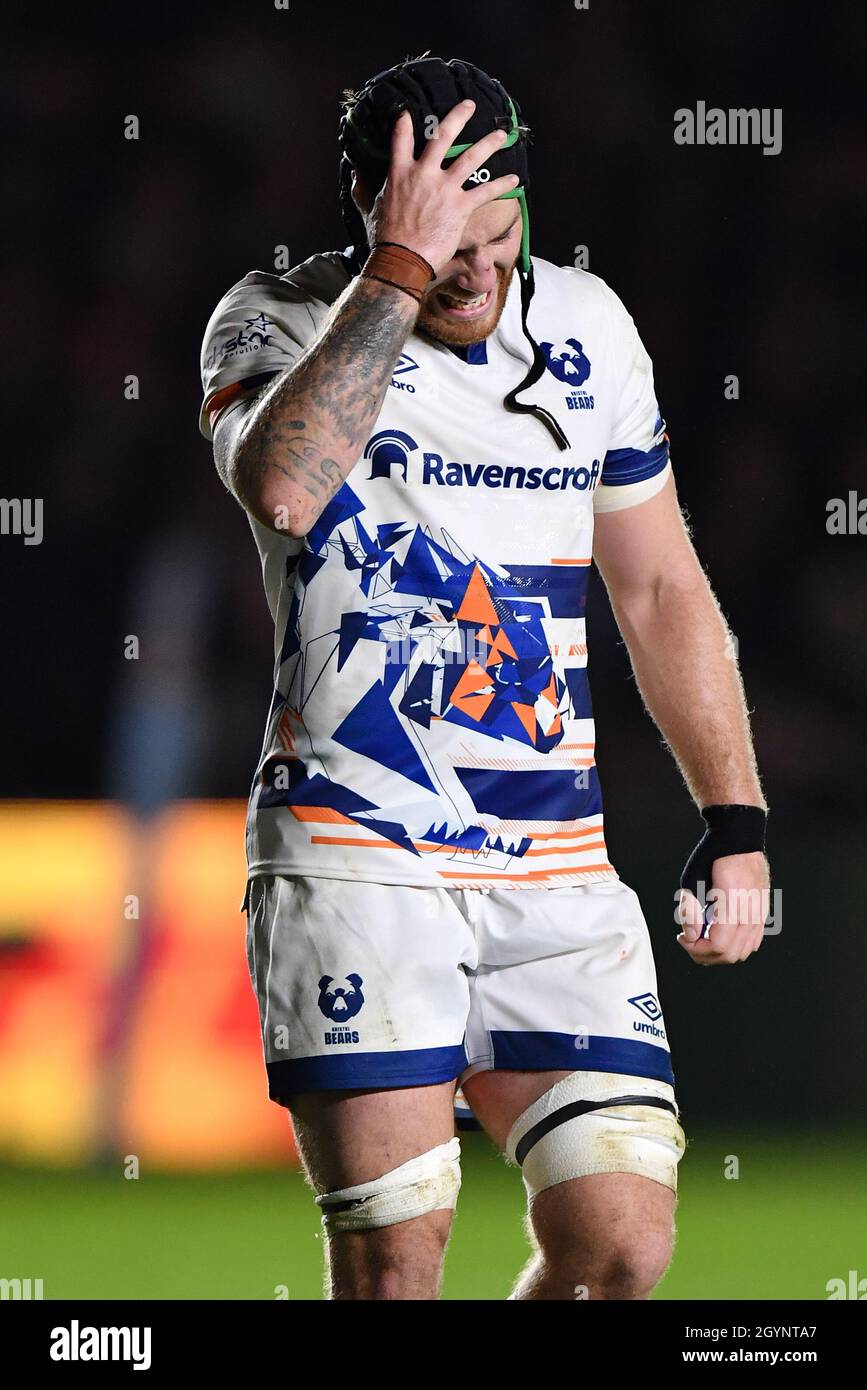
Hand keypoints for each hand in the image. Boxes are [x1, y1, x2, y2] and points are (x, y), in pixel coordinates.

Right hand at [366, 100, 519, 274]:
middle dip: (458, 117)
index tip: (408, 111)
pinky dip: (502, 185)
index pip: (401, 139)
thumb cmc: (383, 238)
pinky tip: (516, 180)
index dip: (405, 122)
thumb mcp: (368, 209)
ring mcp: (444, 188)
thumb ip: (362, 188)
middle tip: (470, 105)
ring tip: (502, 135)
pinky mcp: (459, 206)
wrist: (400, 259)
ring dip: (489, 144)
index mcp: (400, 173)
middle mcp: (424, 174)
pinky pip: (485, 191)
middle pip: (443, 137)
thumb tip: (354, 174)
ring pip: (471, 158)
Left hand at [677, 851, 769, 964]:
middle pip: (731, 955)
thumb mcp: (692, 878)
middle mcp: (751, 912)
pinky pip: (752, 942)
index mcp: (733, 903)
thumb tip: (690, 936)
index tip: (682, 936)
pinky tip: (718, 932)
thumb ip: (689, 910)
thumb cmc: (713, 855)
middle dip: (705, 954)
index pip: (719, 945)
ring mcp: (760, 914)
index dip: (696, 948)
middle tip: (688, 939)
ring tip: (702, 937)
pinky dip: (734, 946)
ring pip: (743, 952)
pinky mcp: (762, 913)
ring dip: (719, 952)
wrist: (739, 837)